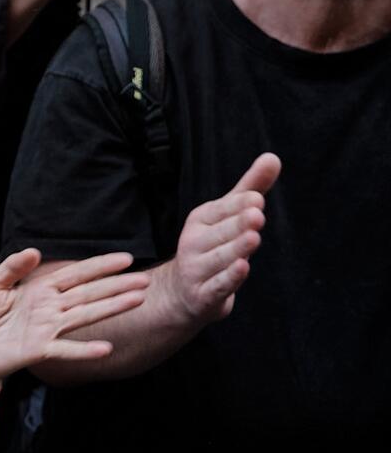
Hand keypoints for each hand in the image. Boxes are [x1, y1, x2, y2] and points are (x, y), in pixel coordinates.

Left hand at [0, 248, 148, 379]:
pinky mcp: (39, 350)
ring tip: (137, 300)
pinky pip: (65, 349)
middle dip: (117, 286)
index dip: (100, 266)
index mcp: (41, 291)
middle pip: (89, 294)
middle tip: (145, 280)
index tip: (126, 259)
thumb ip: (12, 268)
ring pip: (85, 316)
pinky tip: (105, 347)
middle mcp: (50, 309)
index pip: (76, 275)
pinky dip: (84, 349)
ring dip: (111, 308)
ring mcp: (47, 329)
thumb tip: (34, 251)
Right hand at [166, 152, 279, 324]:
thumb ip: (250, 188)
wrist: (181, 293)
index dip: (239, 206)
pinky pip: (218, 285)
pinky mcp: (203, 295)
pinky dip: (229, 278)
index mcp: (200, 220)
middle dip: (238, 225)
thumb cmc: (210, 248)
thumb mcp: (227, 216)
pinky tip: (242, 268)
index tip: (256, 199)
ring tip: (253, 238)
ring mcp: (196, 270)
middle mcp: (193, 243)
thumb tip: (273, 157)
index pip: (222, 210)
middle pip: (223, 233)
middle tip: (256, 215)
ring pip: (221, 258)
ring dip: (236, 249)